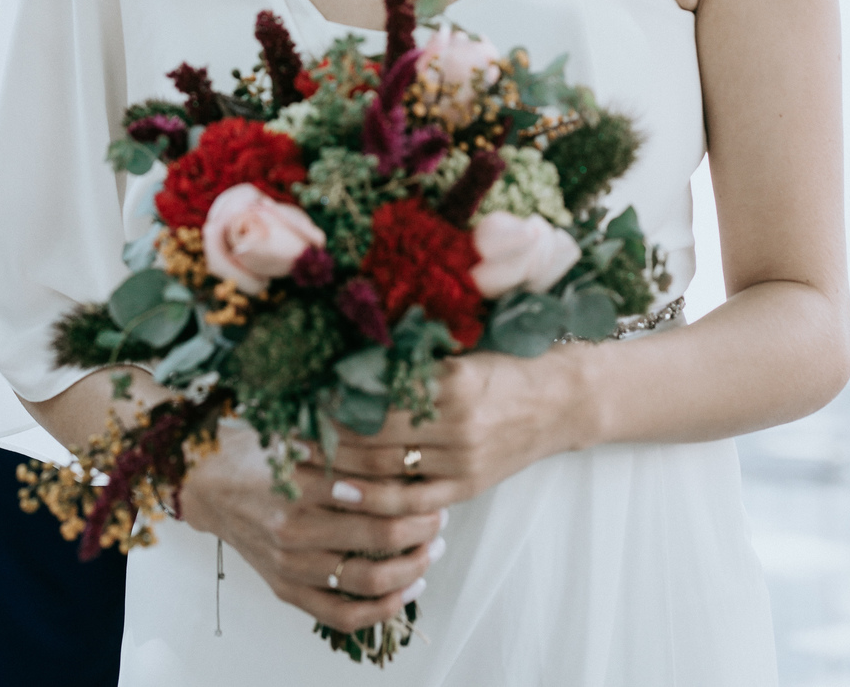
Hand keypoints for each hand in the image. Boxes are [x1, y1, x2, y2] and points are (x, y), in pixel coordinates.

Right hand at [179, 419, 448, 634]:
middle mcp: (294, 530)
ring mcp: (290, 567)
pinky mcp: (287, 591)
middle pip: (379, 537)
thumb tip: (397, 430)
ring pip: (367, 581)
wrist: (208, 484)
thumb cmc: (256, 453)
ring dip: (411, 568)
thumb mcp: (295, 432)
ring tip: (431, 552)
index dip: (412, 493)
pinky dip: (381, 610)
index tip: (432, 486)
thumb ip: (341, 437)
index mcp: (299, 484)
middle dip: (421, 528)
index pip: (374, 494)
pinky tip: (406, 592)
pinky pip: (341, 616)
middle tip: (440, 516)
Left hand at [320, 349, 594, 503]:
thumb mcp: (461, 349)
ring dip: (342, 470)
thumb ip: (412, 356)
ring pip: (390, 472)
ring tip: (304, 463)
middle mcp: (458, 425)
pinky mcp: (468, 487)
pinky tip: (346, 493)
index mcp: (453, 382)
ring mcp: (464, 462)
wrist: (561, 399)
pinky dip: (377, 501)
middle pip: (376, 437)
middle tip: (287, 430)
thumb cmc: (507, 362)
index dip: (337, 398)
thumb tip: (351, 353)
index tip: (302, 394)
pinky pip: (415, 502)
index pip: (380, 395)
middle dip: (328, 436)